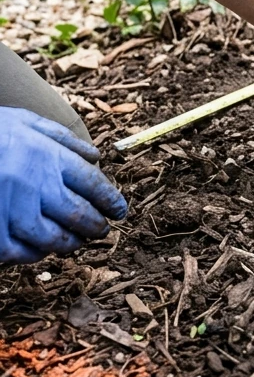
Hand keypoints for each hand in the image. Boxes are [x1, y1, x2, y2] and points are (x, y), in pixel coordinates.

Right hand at [0, 108, 127, 264]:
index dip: (112, 201)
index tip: (119, 211)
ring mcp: (10, 208)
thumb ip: (63, 138)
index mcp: (48, 156)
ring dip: (69, 244)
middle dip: (95, 226)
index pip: (94, 184)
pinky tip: (39, 251)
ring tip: (75, 242)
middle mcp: (34, 183)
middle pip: (78, 214)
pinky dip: (31, 255)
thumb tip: (97, 157)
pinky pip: (17, 251)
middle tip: (101, 230)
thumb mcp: (26, 121)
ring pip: (52, 238)